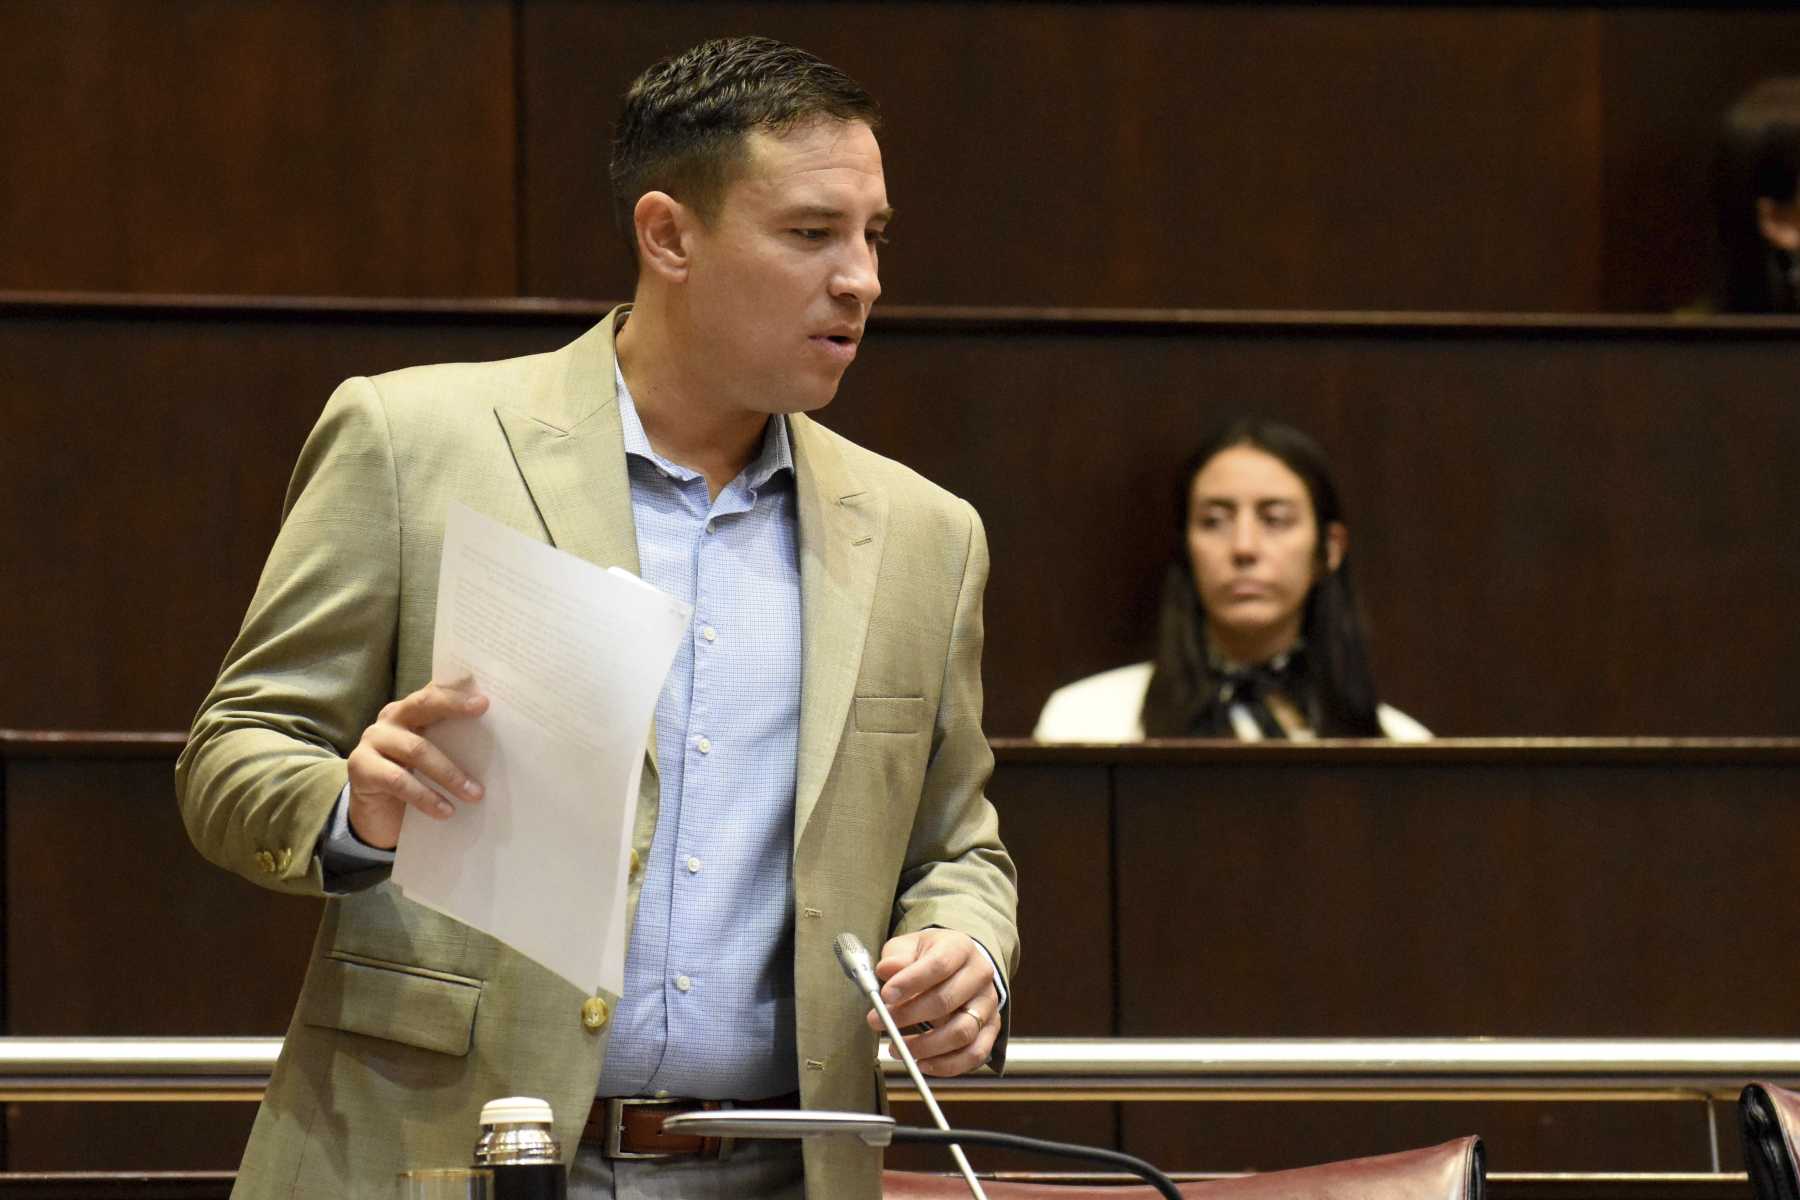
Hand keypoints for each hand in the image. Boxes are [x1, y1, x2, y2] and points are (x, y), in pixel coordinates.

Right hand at [344, 680, 487, 849]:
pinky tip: (445, 810)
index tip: (486, 686)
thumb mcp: (438, 758)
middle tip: (482, 707)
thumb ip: (456, 742)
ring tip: (475, 794)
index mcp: (412, 709)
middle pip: (423, 704)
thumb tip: (501, 740)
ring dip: (450, 773)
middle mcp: (392, 717)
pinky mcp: (360, 767)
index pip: (436, 690)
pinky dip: (425, 796)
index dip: (459, 686)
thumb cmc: (417, 780)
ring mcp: (373, 740)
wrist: (378, 816)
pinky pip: (398, 780)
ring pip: (417, 749)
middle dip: (453, 704)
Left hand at [864, 929, 1000, 1076]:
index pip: (939, 965)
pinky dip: (947, 1065)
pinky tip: (922, 1063)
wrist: (958, 965)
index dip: (911, 981)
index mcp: (961, 948)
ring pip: (962, 1032)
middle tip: (878, 1022)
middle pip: (947, 1000)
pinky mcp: (990, 1029)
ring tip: (896, 1048)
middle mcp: (980, 975)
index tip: (885, 995)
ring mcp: (988, 1004)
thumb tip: (887, 970)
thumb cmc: (929, 957)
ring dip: (925, 1046)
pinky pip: (974, 1054)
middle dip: (909, 1015)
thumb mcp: (910, 947)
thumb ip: (898, 958)